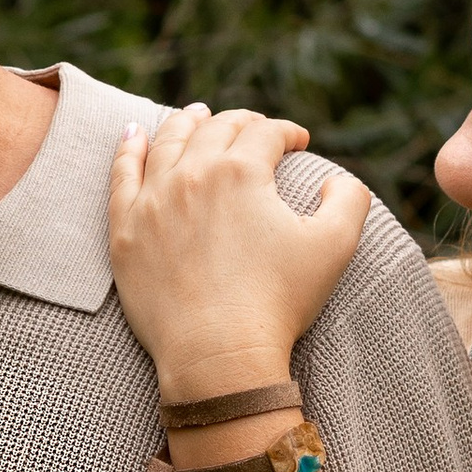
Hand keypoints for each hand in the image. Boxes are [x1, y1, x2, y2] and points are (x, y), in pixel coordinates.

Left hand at [108, 108, 368, 407]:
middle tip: (253, 127)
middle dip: (241, 121)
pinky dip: (129, 148)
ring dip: (187, 122)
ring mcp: (153, 200)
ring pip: (168, 141)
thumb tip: (336, 178)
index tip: (299, 142)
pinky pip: (122, 174)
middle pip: (216, 129)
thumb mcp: (335, 247)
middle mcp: (192, 174)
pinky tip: (134, 134)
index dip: (288, 132)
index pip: (266, 133)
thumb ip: (348, 198)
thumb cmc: (278, 303)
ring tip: (197, 115)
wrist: (217, 355)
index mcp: (242, 172)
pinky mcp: (125, 229)